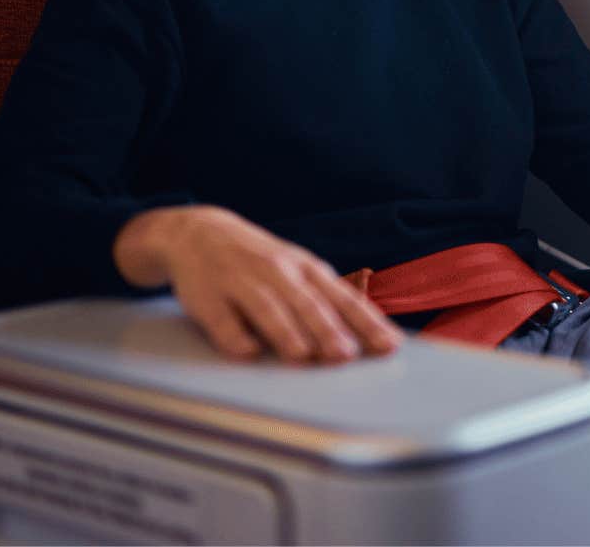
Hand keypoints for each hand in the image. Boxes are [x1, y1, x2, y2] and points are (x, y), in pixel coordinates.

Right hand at [115, 205, 403, 364]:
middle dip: (327, 329)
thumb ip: (329, 301)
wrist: (201, 232)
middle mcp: (278, 273)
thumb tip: (369, 338)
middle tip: (345, 356)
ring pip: (267, 308)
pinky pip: (223, 319)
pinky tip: (248, 353)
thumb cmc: (263, 262)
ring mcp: (242, 282)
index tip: (388, 346)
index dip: (366, 322)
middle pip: (307, 303)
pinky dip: (235, 336)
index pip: (342, 298)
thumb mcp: (300, 271)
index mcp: (306, 269)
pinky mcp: (209, 298)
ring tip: (302, 356)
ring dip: (285, 332)